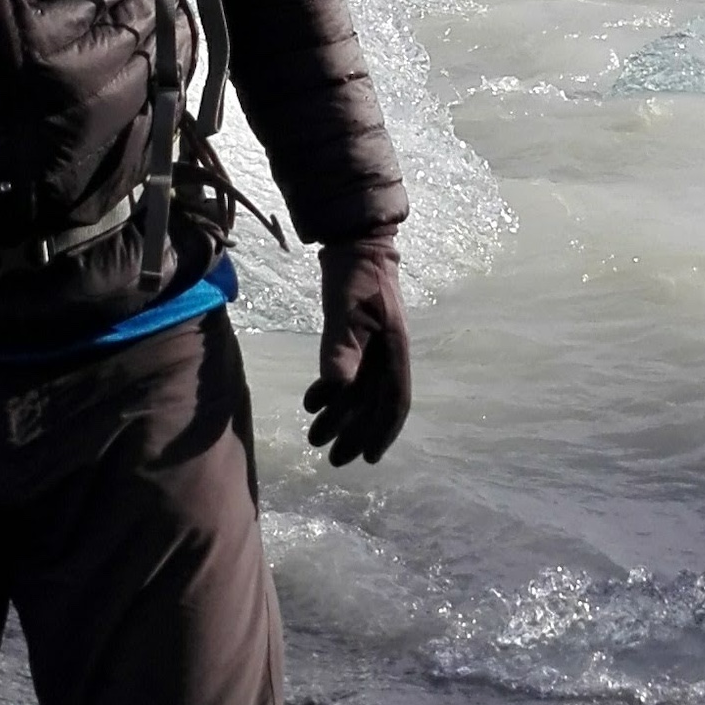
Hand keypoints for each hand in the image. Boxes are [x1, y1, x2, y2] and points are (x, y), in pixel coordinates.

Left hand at [303, 235, 412, 465]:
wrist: (354, 245)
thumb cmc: (356, 277)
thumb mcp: (348, 312)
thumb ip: (343, 349)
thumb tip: (340, 389)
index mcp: (394, 353)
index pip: (394, 402)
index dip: (383, 432)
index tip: (369, 458)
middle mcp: (386, 356)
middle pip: (373, 405)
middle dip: (354, 434)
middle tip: (332, 459)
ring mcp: (371, 349)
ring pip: (355, 394)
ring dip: (337, 417)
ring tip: (314, 438)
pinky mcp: (354, 340)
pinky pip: (343, 375)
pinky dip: (328, 392)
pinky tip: (310, 403)